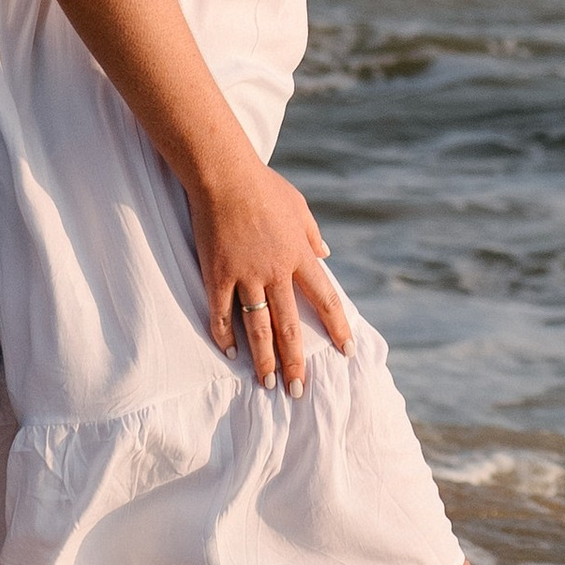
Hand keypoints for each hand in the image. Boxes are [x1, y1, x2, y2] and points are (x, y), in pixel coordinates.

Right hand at [188, 157, 353, 392]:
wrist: (225, 175)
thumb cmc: (264, 187)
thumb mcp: (300, 207)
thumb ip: (313, 235)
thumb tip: (326, 254)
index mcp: (300, 255)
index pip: (325, 299)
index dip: (337, 327)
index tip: (347, 351)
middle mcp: (276, 271)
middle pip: (290, 325)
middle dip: (296, 361)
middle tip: (298, 389)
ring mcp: (246, 274)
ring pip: (258, 326)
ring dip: (264, 358)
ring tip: (267, 383)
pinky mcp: (218, 273)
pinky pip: (221, 311)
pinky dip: (224, 334)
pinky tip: (230, 353)